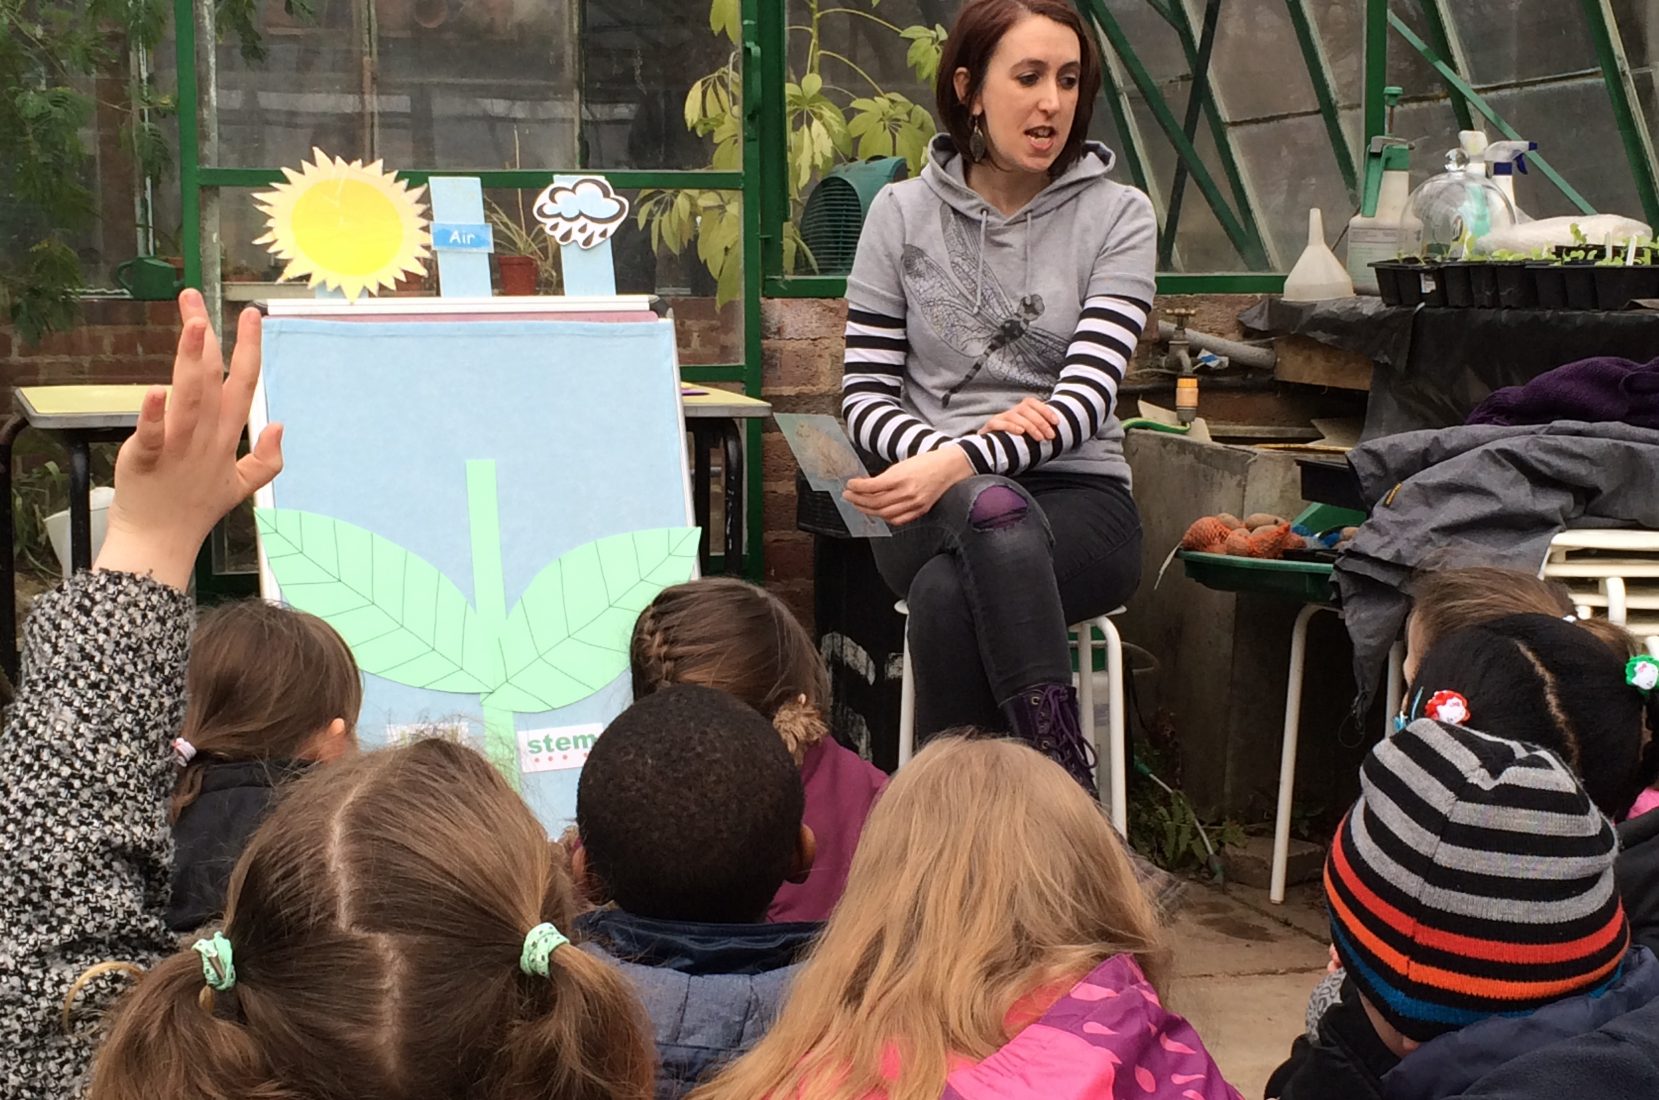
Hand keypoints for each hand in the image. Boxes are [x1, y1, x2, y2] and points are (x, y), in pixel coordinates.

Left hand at [95, 290, 283, 589]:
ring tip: (193, 326)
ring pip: (190, 397)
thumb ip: (267, 458)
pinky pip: (154, 434)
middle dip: (208, 338)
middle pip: (212, 379)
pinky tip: (155, 391)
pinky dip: (154, 414)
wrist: (162, 541)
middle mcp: (206, 436)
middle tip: (196, 301)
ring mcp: (179, 447)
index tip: (251, 315)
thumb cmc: (195, 509)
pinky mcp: (148, 459)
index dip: (249, 348)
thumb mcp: (241, 485)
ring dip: (191, 360)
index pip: (243, 384)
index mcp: (226, 436)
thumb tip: (279, 425)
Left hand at [843, 446, 971, 526]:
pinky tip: (878, 513)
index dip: (857, 487)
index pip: (872, 487)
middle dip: (858, 500)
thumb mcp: (902, 464)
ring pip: (884, 514)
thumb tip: (867, 486)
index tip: (849, 485)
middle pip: (876, 503)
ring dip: (868, 510)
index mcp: (901, 477)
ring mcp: (915, 503)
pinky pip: (898, 520)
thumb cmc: (927, 462)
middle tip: (848, 496)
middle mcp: (908, 492)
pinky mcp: (921, 510)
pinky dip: (885, 518)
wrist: (950, 466)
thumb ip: (886, 477)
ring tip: (858, 504)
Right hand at [979, 397, 1058, 440]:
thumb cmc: (1011, 445)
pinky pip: (998, 423)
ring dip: (1030, 426)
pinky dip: (1011, 426)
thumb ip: (1037, 433)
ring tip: (1039, 438)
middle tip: (1050, 436)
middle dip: (1041, 422)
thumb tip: (1054, 435)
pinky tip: (1020, 432)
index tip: (1057, 422)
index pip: (1032, 402)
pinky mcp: (989, 428)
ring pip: (1014, 415)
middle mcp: (1009, 413)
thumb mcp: (1026, 437)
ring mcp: (998, 419)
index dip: (1045, 410)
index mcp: (1019, 412)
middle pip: (1025, 409)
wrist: (985, 452)